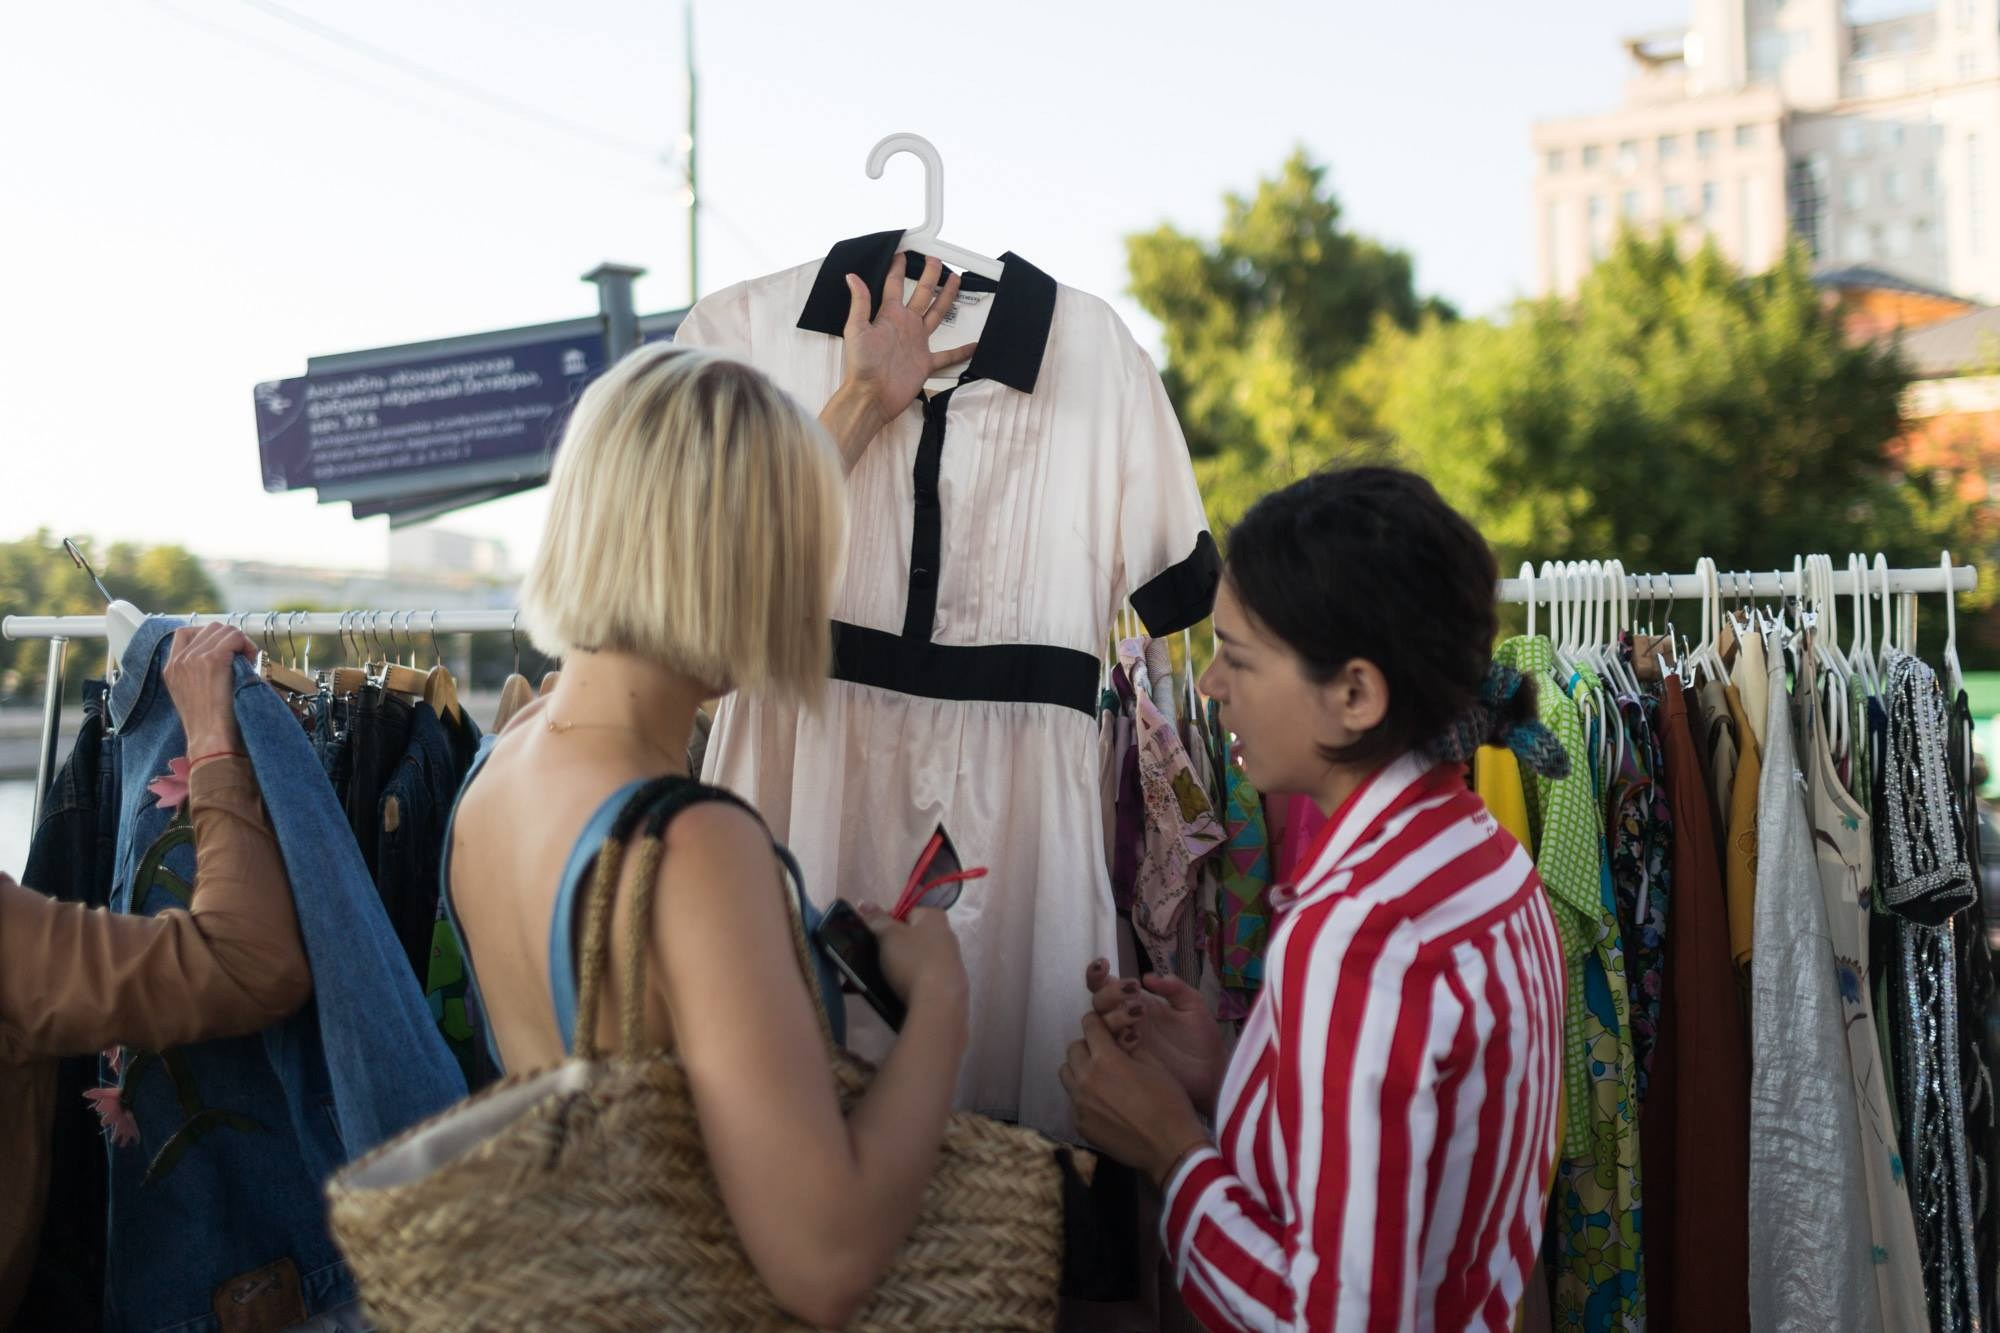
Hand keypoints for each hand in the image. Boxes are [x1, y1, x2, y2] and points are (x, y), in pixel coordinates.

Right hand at [163, 624, 257, 758]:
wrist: (210, 741)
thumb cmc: (210, 726)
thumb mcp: (195, 695)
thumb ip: (199, 674)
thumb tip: (225, 656)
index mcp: (171, 668)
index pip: (185, 633)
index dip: (210, 637)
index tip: (227, 650)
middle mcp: (178, 661)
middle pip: (209, 628)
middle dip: (230, 638)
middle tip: (244, 658)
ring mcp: (193, 659)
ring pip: (223, 630)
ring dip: (240, 641)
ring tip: (248, 661)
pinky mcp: (211, 660)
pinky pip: (234, 637)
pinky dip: (247, 645)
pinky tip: (252, 661)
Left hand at [843, 254, 977, 419]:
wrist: (872, 396)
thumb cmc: (861, 366)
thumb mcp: (856, 329)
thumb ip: (860, 302)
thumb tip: (852, 276)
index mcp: (889, 316)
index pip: (894, 285)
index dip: (897, 268)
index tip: (902, 254)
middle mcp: (904, 326)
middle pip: (921, 294)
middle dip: (928, 276)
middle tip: (934, 261)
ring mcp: (916, 343)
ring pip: (936, 314)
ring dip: (945, 298)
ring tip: (954, 282)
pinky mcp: (925, 363)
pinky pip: (947, 355)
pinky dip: (961, 351)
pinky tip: (972, 345)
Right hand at [862, 903, 967, 1011]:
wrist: (938, 1002)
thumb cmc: (912, 960)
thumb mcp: (888, 935)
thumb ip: (876, 918)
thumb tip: (864, 902)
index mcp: (935, 917)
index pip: (906, 912)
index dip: (886, 923)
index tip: (874, 937)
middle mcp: (948, 934)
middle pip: (913, 936)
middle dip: (895, 945)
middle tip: (878, 958)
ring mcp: (953, 961)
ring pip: (920, 957)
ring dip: (904, 964)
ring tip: (887, 976)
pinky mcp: (952, 984)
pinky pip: (927, 977)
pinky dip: (915, 981)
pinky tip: (903, 991)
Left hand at [1060, 1012, 1210, 1186]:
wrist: (1170, 1148)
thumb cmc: (1169, 1103)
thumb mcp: (1155, 1065)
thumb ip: (1131, 1046)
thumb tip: (1120, 1037)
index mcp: (1106, 1059)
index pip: (1089, 1026)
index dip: (1097, 1023)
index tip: (1102, 1027)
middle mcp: (1086, 1079)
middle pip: (1073, 1049)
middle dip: (1087, 1046)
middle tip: (1104, 1054)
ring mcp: (1079, 1104)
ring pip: (1067, 1075)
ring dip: (1080, 1070)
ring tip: (1099, 1078)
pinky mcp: (1080, 1125)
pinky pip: (1074, 1102)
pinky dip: (1084, 1097)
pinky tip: (1104, 1105)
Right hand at [1085, 958, 1227, 1118]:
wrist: (1211, 1073)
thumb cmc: (1202, 1038)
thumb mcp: (1192, 1006)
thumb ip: (1174, 988)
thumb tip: (1148, 977)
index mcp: (1137, 1002)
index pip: (1107, 985)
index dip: (1098, 974)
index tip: (1104, 965)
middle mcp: (1124, 1020)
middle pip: (1098, 1003)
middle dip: (1109, 994)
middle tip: (1132, 992)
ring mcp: (1123, 1042)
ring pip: (1100, 1025)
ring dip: (1113, 1015)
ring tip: (1140, 1013)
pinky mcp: (1126, 1062)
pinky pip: (1108, 1050)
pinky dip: (1116, 1040)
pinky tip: (1134, 1038)